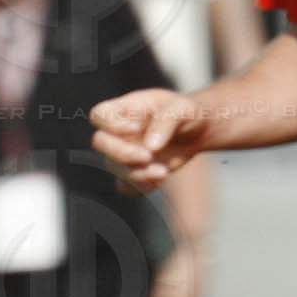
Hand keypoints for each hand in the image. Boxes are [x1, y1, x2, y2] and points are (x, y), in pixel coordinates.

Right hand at [91, 86, 208, 188]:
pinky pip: (126, 186)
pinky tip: (159, 180)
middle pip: (100, 143)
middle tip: (148, 157)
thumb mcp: (182, 109)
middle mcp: (119, 131)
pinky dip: (140, 187)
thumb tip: (150, 147)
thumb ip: (165, 122)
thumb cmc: (186, 112)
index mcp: (125, 109)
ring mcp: (124, 153)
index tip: (137, 128)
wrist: (197, 131)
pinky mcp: (134, 172)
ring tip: (163, 172)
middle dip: (122, 153)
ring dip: (136, 174)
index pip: (99, 115)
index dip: (111, 125)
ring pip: (114, 167)